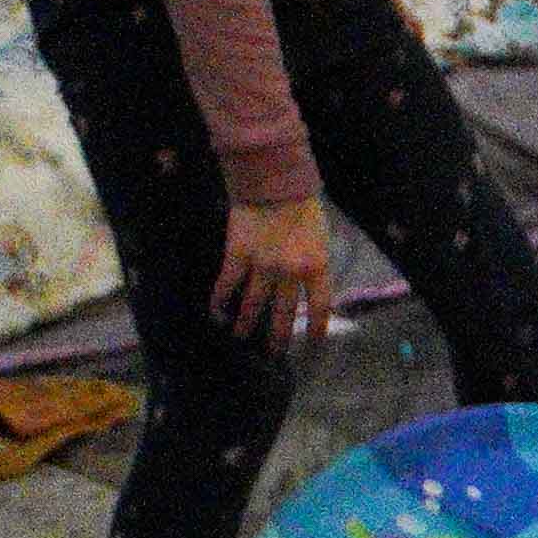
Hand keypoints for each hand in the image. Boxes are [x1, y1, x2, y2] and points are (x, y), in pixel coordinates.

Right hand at [213, 192, 335, 342]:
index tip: (311, 343)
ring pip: (253, 304)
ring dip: (246, 323)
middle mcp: (290, 274)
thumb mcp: (321, 240)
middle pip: (283, 312)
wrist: (275, 184)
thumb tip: (310, 287)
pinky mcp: (237, 255)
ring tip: (241, 338)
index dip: (316, 327)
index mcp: (317, 268)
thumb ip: (315, 264)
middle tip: (273, 353)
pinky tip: (215, 313)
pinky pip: (227, 284)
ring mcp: (262, 266)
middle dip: (278, 336)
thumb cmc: (303, 207)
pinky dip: (220, 300)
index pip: (319, 306)